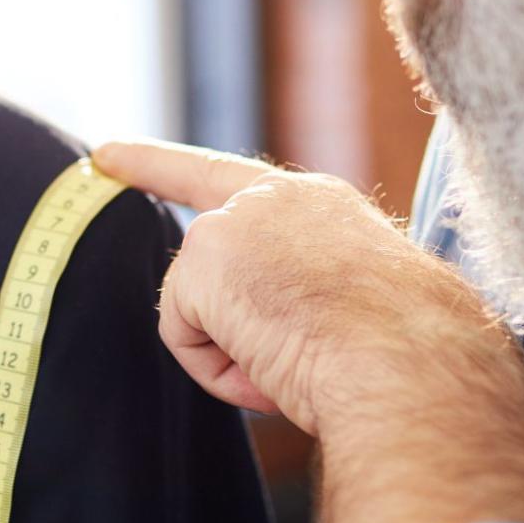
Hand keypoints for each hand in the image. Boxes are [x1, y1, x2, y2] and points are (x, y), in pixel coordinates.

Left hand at [91, 139, 523, 437]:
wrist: (415, 362)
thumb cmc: (410, 356)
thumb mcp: (358, 312)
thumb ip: (301, 301)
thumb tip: (266, 349)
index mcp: (323, 208)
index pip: (231, 179)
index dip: (163, 164)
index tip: (107, 150)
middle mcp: (276, 198)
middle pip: (203, 248)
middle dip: (162, 208)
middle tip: (111, 167)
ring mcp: (236, 222)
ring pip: (203, 312)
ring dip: (237, 356)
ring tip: (298, 365)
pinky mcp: (205, 257)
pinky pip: (186, 338)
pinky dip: (220, 372)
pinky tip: (271, 370)